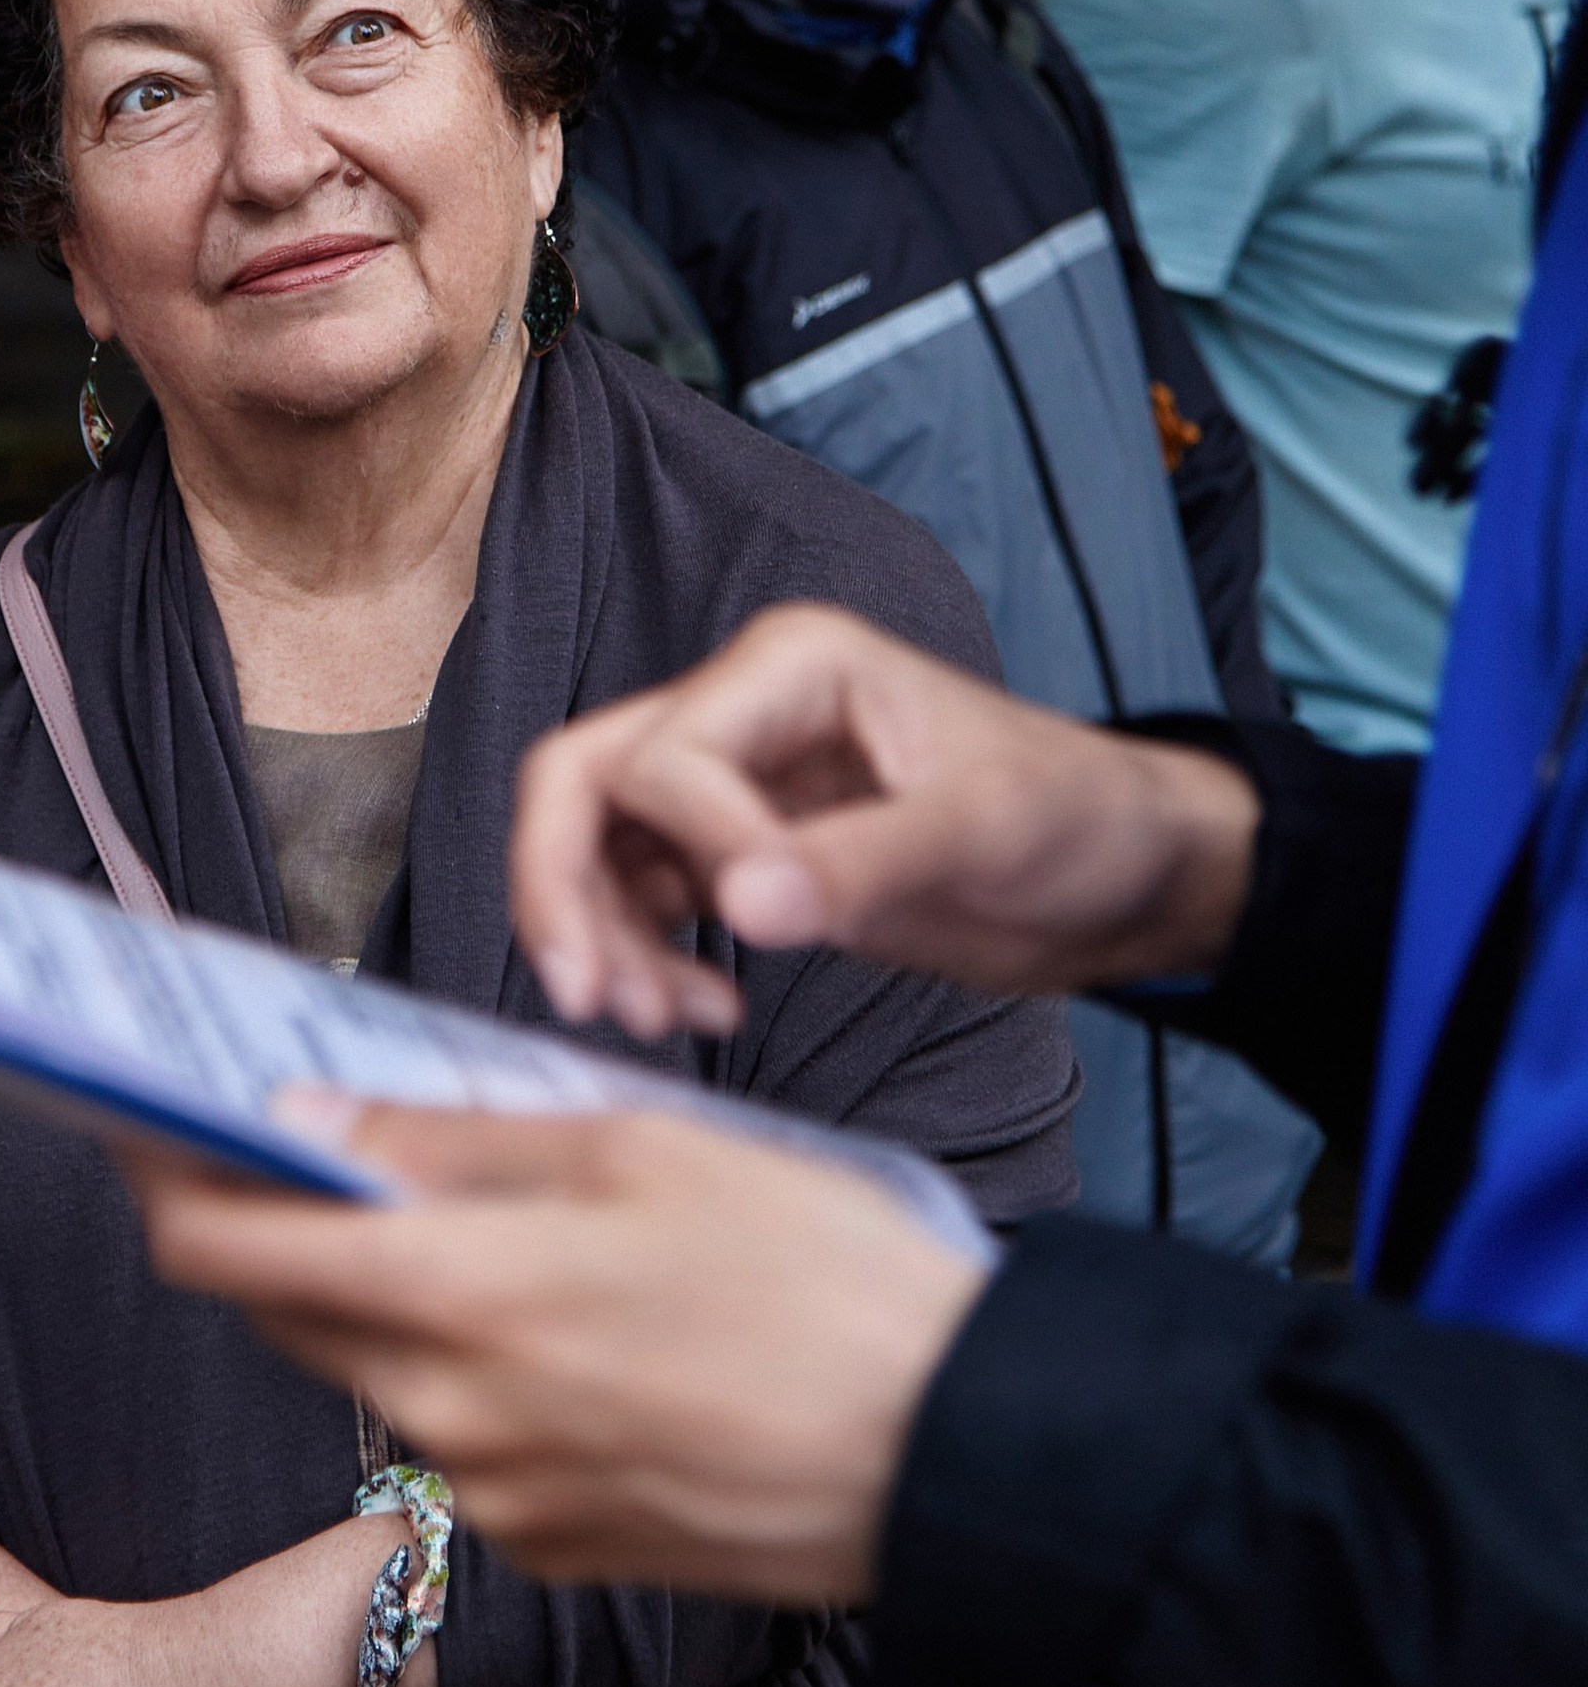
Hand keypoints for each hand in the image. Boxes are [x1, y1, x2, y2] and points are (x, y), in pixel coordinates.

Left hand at [133, 1101, 988, 1598]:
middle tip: (293, 1136)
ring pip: (376, 1374)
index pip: (228, 1252)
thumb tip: (309, 1124)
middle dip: (270, 1224)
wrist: (954, 1454)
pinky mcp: (554, 1549)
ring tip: (456, 1209)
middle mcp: (451, 1418)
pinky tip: (556, 1313)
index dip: (164, 1178)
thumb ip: (454, 1143)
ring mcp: (499, 1500)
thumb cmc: (819, 1273)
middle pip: (287, 1314)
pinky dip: (468, 1369)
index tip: (139, 1119)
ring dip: (377, 1294)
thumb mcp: (640, 1150)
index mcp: (460, 1301)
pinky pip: (462, 1441)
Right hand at [508, 602, 1258, 1035]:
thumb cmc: (1076, 822)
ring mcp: (732, 783)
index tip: (764, 930)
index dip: (694, 852)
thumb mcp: (983, 837)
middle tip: (583, 996)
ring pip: (594, 845)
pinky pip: (638, 895)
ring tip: (665, 1020)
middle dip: (561, 887)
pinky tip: (705, 1008)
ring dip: (600, 936)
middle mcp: (742, 710)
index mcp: (793, 667)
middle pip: (582, 778)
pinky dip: (643, 956)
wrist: (1124, 875)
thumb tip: (737, 905)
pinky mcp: (739, 852)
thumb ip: (859, 866)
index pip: (667, 754)